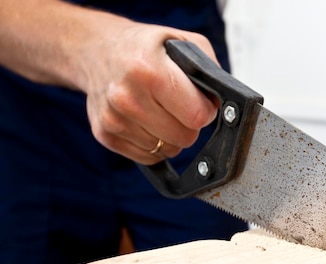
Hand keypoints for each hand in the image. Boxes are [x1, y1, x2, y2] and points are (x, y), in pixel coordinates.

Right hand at [79, 22, 217, 164]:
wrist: (96, 50)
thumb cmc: (144, 47)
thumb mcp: (183, 42)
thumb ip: (210, 71)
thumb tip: (226, 103)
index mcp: (148, 70)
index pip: (197, 116)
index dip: (206, 111)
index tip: (200, 102)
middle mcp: (126, 96)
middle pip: (184, 138)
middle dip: (189, 125)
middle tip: (179, 106)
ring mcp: (113, 118)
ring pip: (167, 149)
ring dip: (171, 135)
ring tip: (160, 109)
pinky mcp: (105, 135)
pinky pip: (148, 156)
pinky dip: (154, 143)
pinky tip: (146, 120)